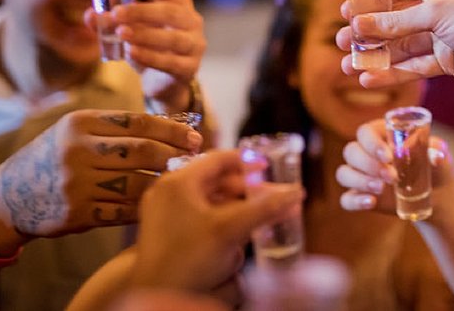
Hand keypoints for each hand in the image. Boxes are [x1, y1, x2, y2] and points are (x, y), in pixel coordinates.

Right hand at [0, 109, 203, 252]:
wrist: (8, 196)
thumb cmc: (54, 157)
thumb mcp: (75, 130)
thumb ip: (116, 127)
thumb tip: (173, 128)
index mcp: (80, 123)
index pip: (138, 122)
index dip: (172, 130)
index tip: (194, 137)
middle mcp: (77, 150)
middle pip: (142, 151)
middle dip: (174, 156)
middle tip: (194, 159)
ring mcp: (76, 184)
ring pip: (137, 183)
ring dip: (164, 184)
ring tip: (181, 182)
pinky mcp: (77, 213)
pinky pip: (123, 211)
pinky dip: (145, 208)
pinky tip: (159, 203)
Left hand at [87, 0, 206, 112]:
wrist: (165, 81)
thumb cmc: (149, 46)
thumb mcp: (131, 30)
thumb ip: (111, 22)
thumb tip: (91, 14)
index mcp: (179, 4)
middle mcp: (192, 21)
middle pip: (171, 12)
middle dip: (142, 11)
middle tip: (117, 13)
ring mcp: (194, 45)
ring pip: (173, 38)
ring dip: (145, 34)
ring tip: (121, 33)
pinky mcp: (190, 68)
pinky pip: (170, 62)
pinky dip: (150, 57)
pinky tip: (132, 53)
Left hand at [131, 149, 304, 296]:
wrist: (156, 299)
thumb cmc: (186, 260)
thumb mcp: (231, 230)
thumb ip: (265, 208)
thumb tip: (297, 193)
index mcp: (178, 181)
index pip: (219, 158)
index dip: (248, 160)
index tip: (270, 166)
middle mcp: (169, 192)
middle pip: (217, 180)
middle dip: (247, 189)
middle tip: (271, 195)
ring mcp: (166, 214)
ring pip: (211, 200)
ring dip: (237, 206)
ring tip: (260, 216)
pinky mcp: (168, 234)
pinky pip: (201, 217)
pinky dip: (223, 220)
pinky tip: (239, 234)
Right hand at [336, 0, 453, 87]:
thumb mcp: (434, 14)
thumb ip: (396, 22)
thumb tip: (359, 24)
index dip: (370, 0)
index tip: (346, 10)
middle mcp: (436, 9)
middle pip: (394, 21)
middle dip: (368, 32)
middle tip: (342, 41)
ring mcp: (440, 36)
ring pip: (401, 47)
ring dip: (376, 56)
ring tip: (348, 66)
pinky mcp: (445, 61)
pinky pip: (413, 67)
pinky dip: (392, 73)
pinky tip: (369, 79)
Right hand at [336, 119, 453, 215]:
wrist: (438, 197)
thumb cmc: (436, 166)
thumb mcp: (440, 156)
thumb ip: (438, 152)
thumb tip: (435, 155)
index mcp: (382, 135)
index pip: (365, 132)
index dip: (371, 143)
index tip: (389, 156)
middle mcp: (367, 153)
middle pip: (351, 151)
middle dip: (368, 164)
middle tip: (392, 176)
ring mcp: (362, 175)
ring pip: (344, 173)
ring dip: (360, 180)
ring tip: (382, 189)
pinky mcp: (362, 196)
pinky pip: (346, 199)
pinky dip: (354, 201)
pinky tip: (371, 202)